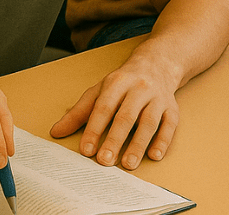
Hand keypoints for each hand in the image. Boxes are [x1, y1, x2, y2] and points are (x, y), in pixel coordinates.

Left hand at [49, 54, 180, 169]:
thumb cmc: (123, 82)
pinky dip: (163, 141)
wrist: (157, 64)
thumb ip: (78, 112)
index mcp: (117, 83)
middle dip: (115, 139)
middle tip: (105, 161)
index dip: (94, 129)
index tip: (86, 150)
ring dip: (139, 144)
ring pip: (149, 122)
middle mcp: (138, 88)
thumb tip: (56, 132)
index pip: (103, 107)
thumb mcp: (98, 91)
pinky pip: (169, 125)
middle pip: (126, 116)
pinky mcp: (172, 108)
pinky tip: (154, 155)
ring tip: (128, 164)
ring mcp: (157, 98)